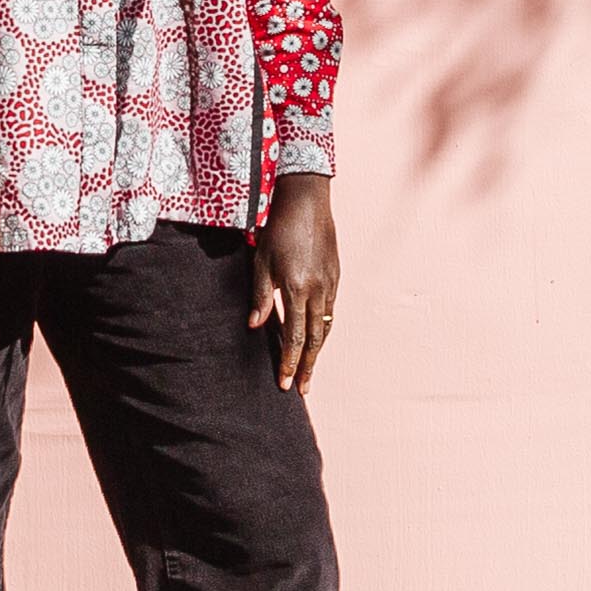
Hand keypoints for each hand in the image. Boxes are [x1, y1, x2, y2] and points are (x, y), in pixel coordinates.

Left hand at [247, 174, 338, 394]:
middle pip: (315, 339)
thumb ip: (261, 297)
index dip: (289, 361)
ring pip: (326, 327)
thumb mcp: (261, 262)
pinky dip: (324, 330)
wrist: (307, 201)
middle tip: (301, 389)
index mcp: (298, 289)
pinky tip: (318, 337)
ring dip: (318, 352)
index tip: (284, 382)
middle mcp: (319, 291)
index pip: (295, 337)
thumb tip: (255, 327)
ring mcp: (330, 283)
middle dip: (307, 366)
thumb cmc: (278, 229)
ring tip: (309, 370)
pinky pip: (331, 311)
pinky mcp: (335, 275)